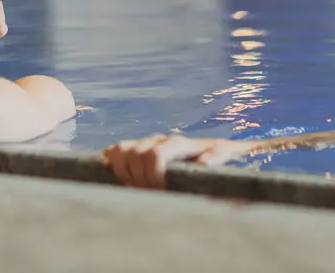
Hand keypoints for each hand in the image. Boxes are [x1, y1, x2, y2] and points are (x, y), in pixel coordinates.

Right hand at [102, 135, 250, 187]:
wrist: (204, 152)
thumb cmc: (213, 157)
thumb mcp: (221, 155)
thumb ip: (216, 156)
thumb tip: (202, 163)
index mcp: (176, 143)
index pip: (155, 153)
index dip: (153, 175)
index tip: (160, 192)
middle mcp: (158, 139)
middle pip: (135, 153)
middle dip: (139, 178)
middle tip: (148, 194)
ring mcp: (145, 143)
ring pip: (121, 150)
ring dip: (124, 172)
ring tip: (135, 189)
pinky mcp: (135, 149)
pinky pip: (115, 150)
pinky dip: (113, 163)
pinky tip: (120, 178)